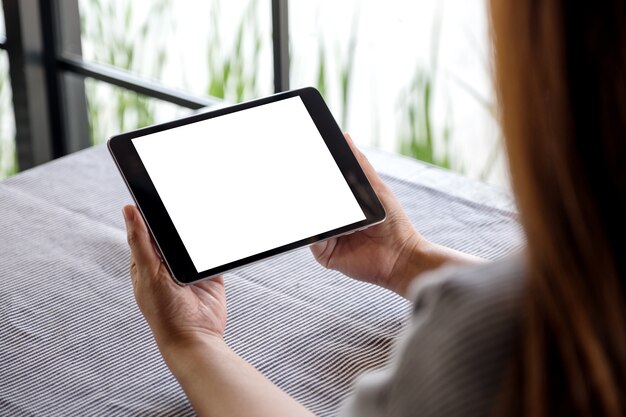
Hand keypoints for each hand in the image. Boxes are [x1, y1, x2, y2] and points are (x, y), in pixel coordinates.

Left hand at [122, 205, 226, 351]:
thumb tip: (128, 210)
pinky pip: (212, 252)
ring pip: (193, 239)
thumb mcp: (149, 273)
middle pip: (173, 231)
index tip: (157, 190)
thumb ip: (140, 241)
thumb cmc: (164, 312)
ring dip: (198, 230)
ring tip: (202, 214)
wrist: (196, 338)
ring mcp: (189, 268)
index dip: (150, 211)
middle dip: (178, 219)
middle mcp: (167, 263)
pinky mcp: (209, 273)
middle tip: (184, 199)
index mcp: (146, 261)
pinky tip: (217, 233)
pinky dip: (215, 243)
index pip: (147, 228)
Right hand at [311, 134, 424, 294]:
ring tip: (310, 199)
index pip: (321, 190)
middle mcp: (331, 222)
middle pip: (311, 205)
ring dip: (308, 211)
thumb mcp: (376, 187)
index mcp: (341, 206)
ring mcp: (327, 238)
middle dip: (306, 193)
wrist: (401, 256)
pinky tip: (320, 221)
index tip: (303, 160)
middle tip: (298, 176)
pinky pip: (312, 240)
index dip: (312, 176)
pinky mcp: (325, 254)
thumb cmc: (393, 223)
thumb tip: (346, 137)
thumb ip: (360, 164)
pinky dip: (313, 231)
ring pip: (309, 222)